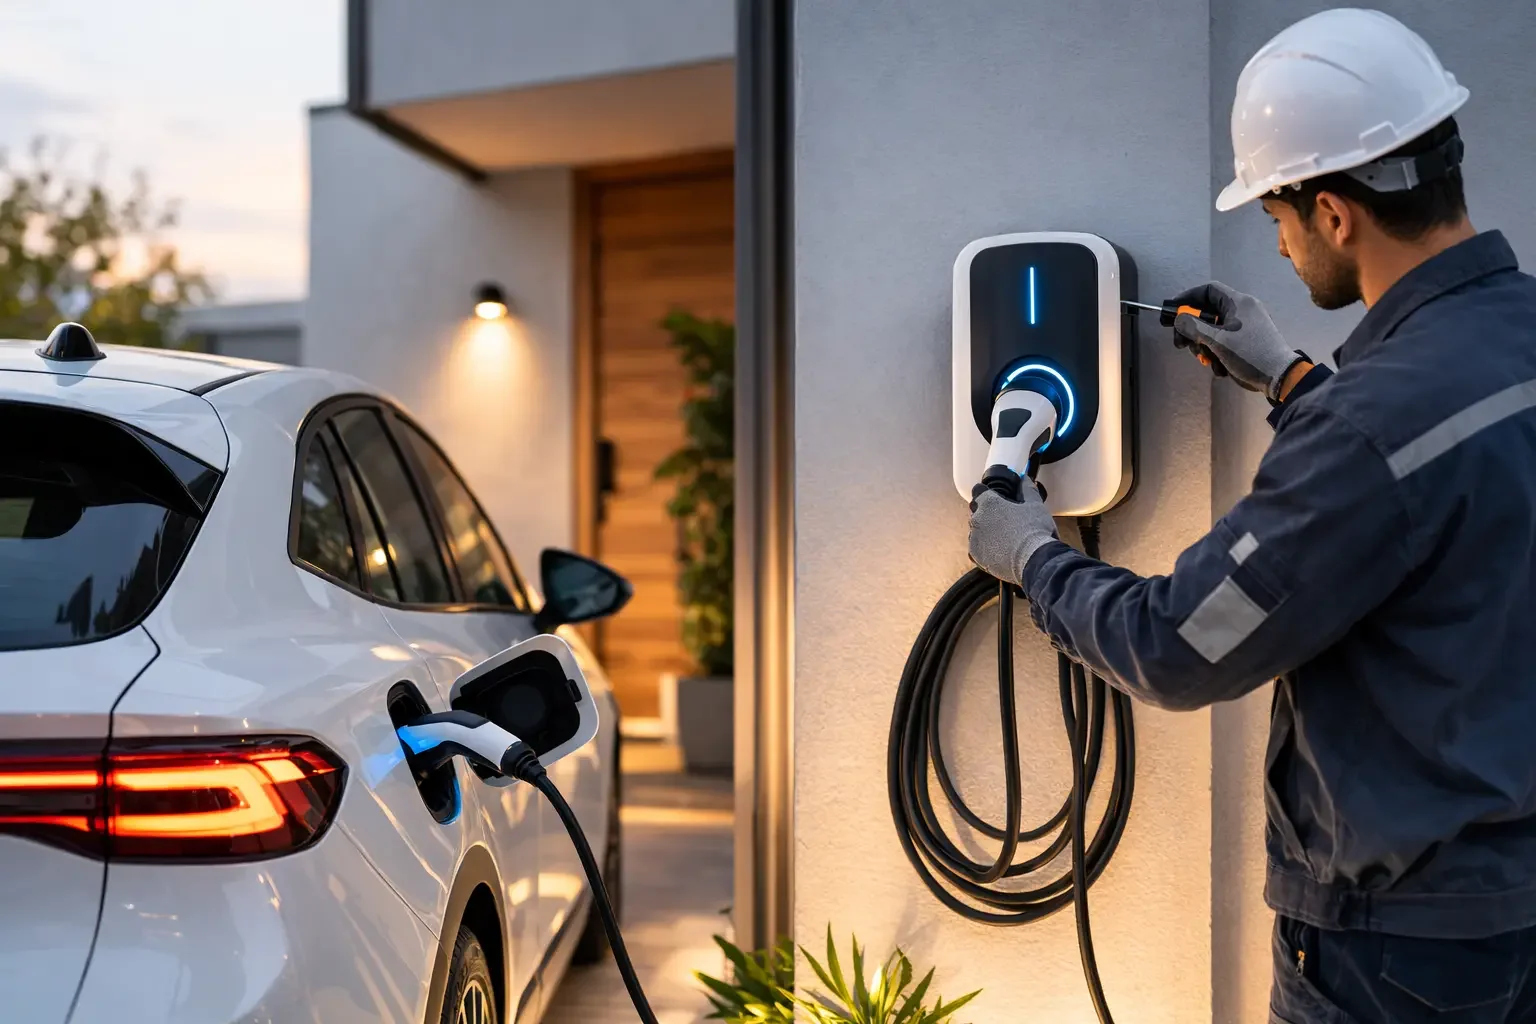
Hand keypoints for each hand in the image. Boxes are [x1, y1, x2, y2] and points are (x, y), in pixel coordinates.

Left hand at [968, 483, 1057, 587]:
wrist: (1034, 560)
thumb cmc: (1034, 531)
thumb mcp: (1035, 504)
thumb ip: (1027, 489)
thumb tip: (1024, 479)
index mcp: (989, 503)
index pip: (978, 490)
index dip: (986, 492)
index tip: (994, 497)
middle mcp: (977, 519)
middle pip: (976, 511)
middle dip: (987, 513)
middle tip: (1004, 518)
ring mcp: (974, 538)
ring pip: (975, 530)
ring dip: (985, 531)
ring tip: (1003, 536)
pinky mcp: (976, 556)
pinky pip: (976, 548)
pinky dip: (984, 548)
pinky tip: (998, 549)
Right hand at [1168, 282, 1304, 399]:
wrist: (1279, 376)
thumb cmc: (1249, 353)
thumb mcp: (1218, 340)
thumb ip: (1194, 327)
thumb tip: (1178, 319)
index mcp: (1238, 303)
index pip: (1208, 290)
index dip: (1187, 297)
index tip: (1173, 311)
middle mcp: (1242, 310)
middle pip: (1208, 313)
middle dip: (1193, 331)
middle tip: (1182, 345)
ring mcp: (1246, 326)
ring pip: (1213, 330)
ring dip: (1204, 346)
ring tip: (1206, 360)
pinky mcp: (1247, 341)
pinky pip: (1224, 341)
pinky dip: (1217, 353)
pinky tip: (1220, 367)